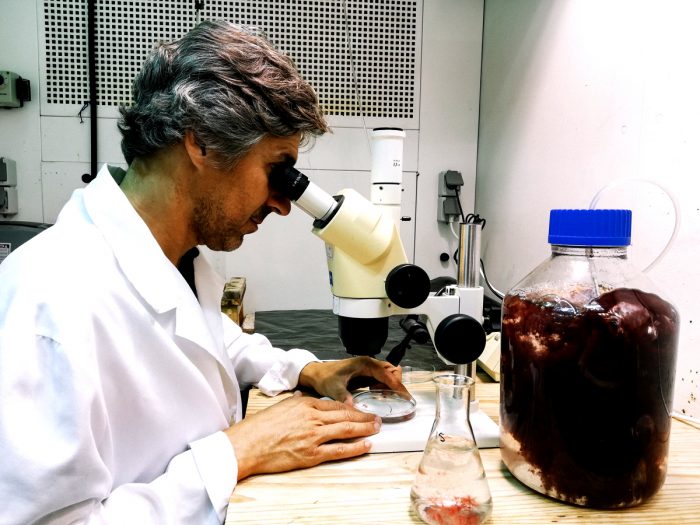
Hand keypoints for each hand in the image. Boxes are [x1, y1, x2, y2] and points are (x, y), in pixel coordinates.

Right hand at [225, 392, 380, 479]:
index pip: (336, 405)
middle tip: (377, 418)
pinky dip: (355, 447)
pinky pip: (339, 450)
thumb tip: (304, 401)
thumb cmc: (260, 427)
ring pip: (346, 430)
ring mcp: (313, 436)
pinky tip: (366, 445)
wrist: (248, 444)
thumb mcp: (282, 407)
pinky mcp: (311, 454)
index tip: (361, 410)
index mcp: (305, 405)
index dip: (352, 409)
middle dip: (364, 417)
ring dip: (365, 429)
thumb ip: (298, 404)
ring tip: (377, 428)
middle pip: (345, 416)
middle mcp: (312, 418)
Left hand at [298, 356, 408, 404]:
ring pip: (388, 374)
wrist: (317, 373)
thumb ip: (343, 396)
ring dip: (392, 385)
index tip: (405, 396)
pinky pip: (382, 378)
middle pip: (392, 371)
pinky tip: (379, 395)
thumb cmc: (324, 377)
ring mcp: (368, 368)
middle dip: (397, 384)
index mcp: (364, 364)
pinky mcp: (366, 373)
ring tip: (389, 399)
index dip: (397, 385)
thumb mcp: (333, 388)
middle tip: (398, 400)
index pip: (387, 374)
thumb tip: (352, 406)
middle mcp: (369, 363)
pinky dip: (385, 386)